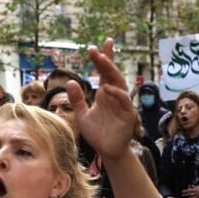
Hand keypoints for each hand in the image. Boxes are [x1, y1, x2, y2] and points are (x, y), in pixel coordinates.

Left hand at [70, 38, 136, 162]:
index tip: (94, 47)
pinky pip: (124, 101)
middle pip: (112, 73)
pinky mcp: (128, 115)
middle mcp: (114, 95)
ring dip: (111, 71)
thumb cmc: (97, 133)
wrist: (107, 151)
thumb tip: (70, 81)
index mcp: (104, 93)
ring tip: (101, 60)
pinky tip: (107, 88)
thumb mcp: (82, 115)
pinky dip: (117, 94)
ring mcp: (122, 104)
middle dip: (106, 60)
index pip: (104, 72)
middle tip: (97, 49)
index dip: (101, 59)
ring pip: (119, 83)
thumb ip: (77, 99)